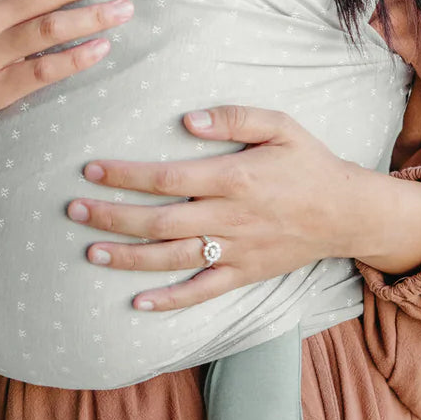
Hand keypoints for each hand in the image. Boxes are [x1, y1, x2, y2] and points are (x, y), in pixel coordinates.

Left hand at [66, 105, 420, 310]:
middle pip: (159, 222)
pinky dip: (169, 301)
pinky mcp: (244, 274)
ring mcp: (236, 251)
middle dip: (112, 216)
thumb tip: (187, 119)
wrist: (346, 212)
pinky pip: (201, 292)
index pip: (166, 177)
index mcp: (233, 178)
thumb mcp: (280, 124)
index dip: (125, 175)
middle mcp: (229, 218)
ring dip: (128, 257)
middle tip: (73, 209)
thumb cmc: (308, 161)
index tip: (91, 170)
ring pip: (172, 259)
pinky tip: (137, 302)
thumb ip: (234, 117)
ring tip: (90, 250)